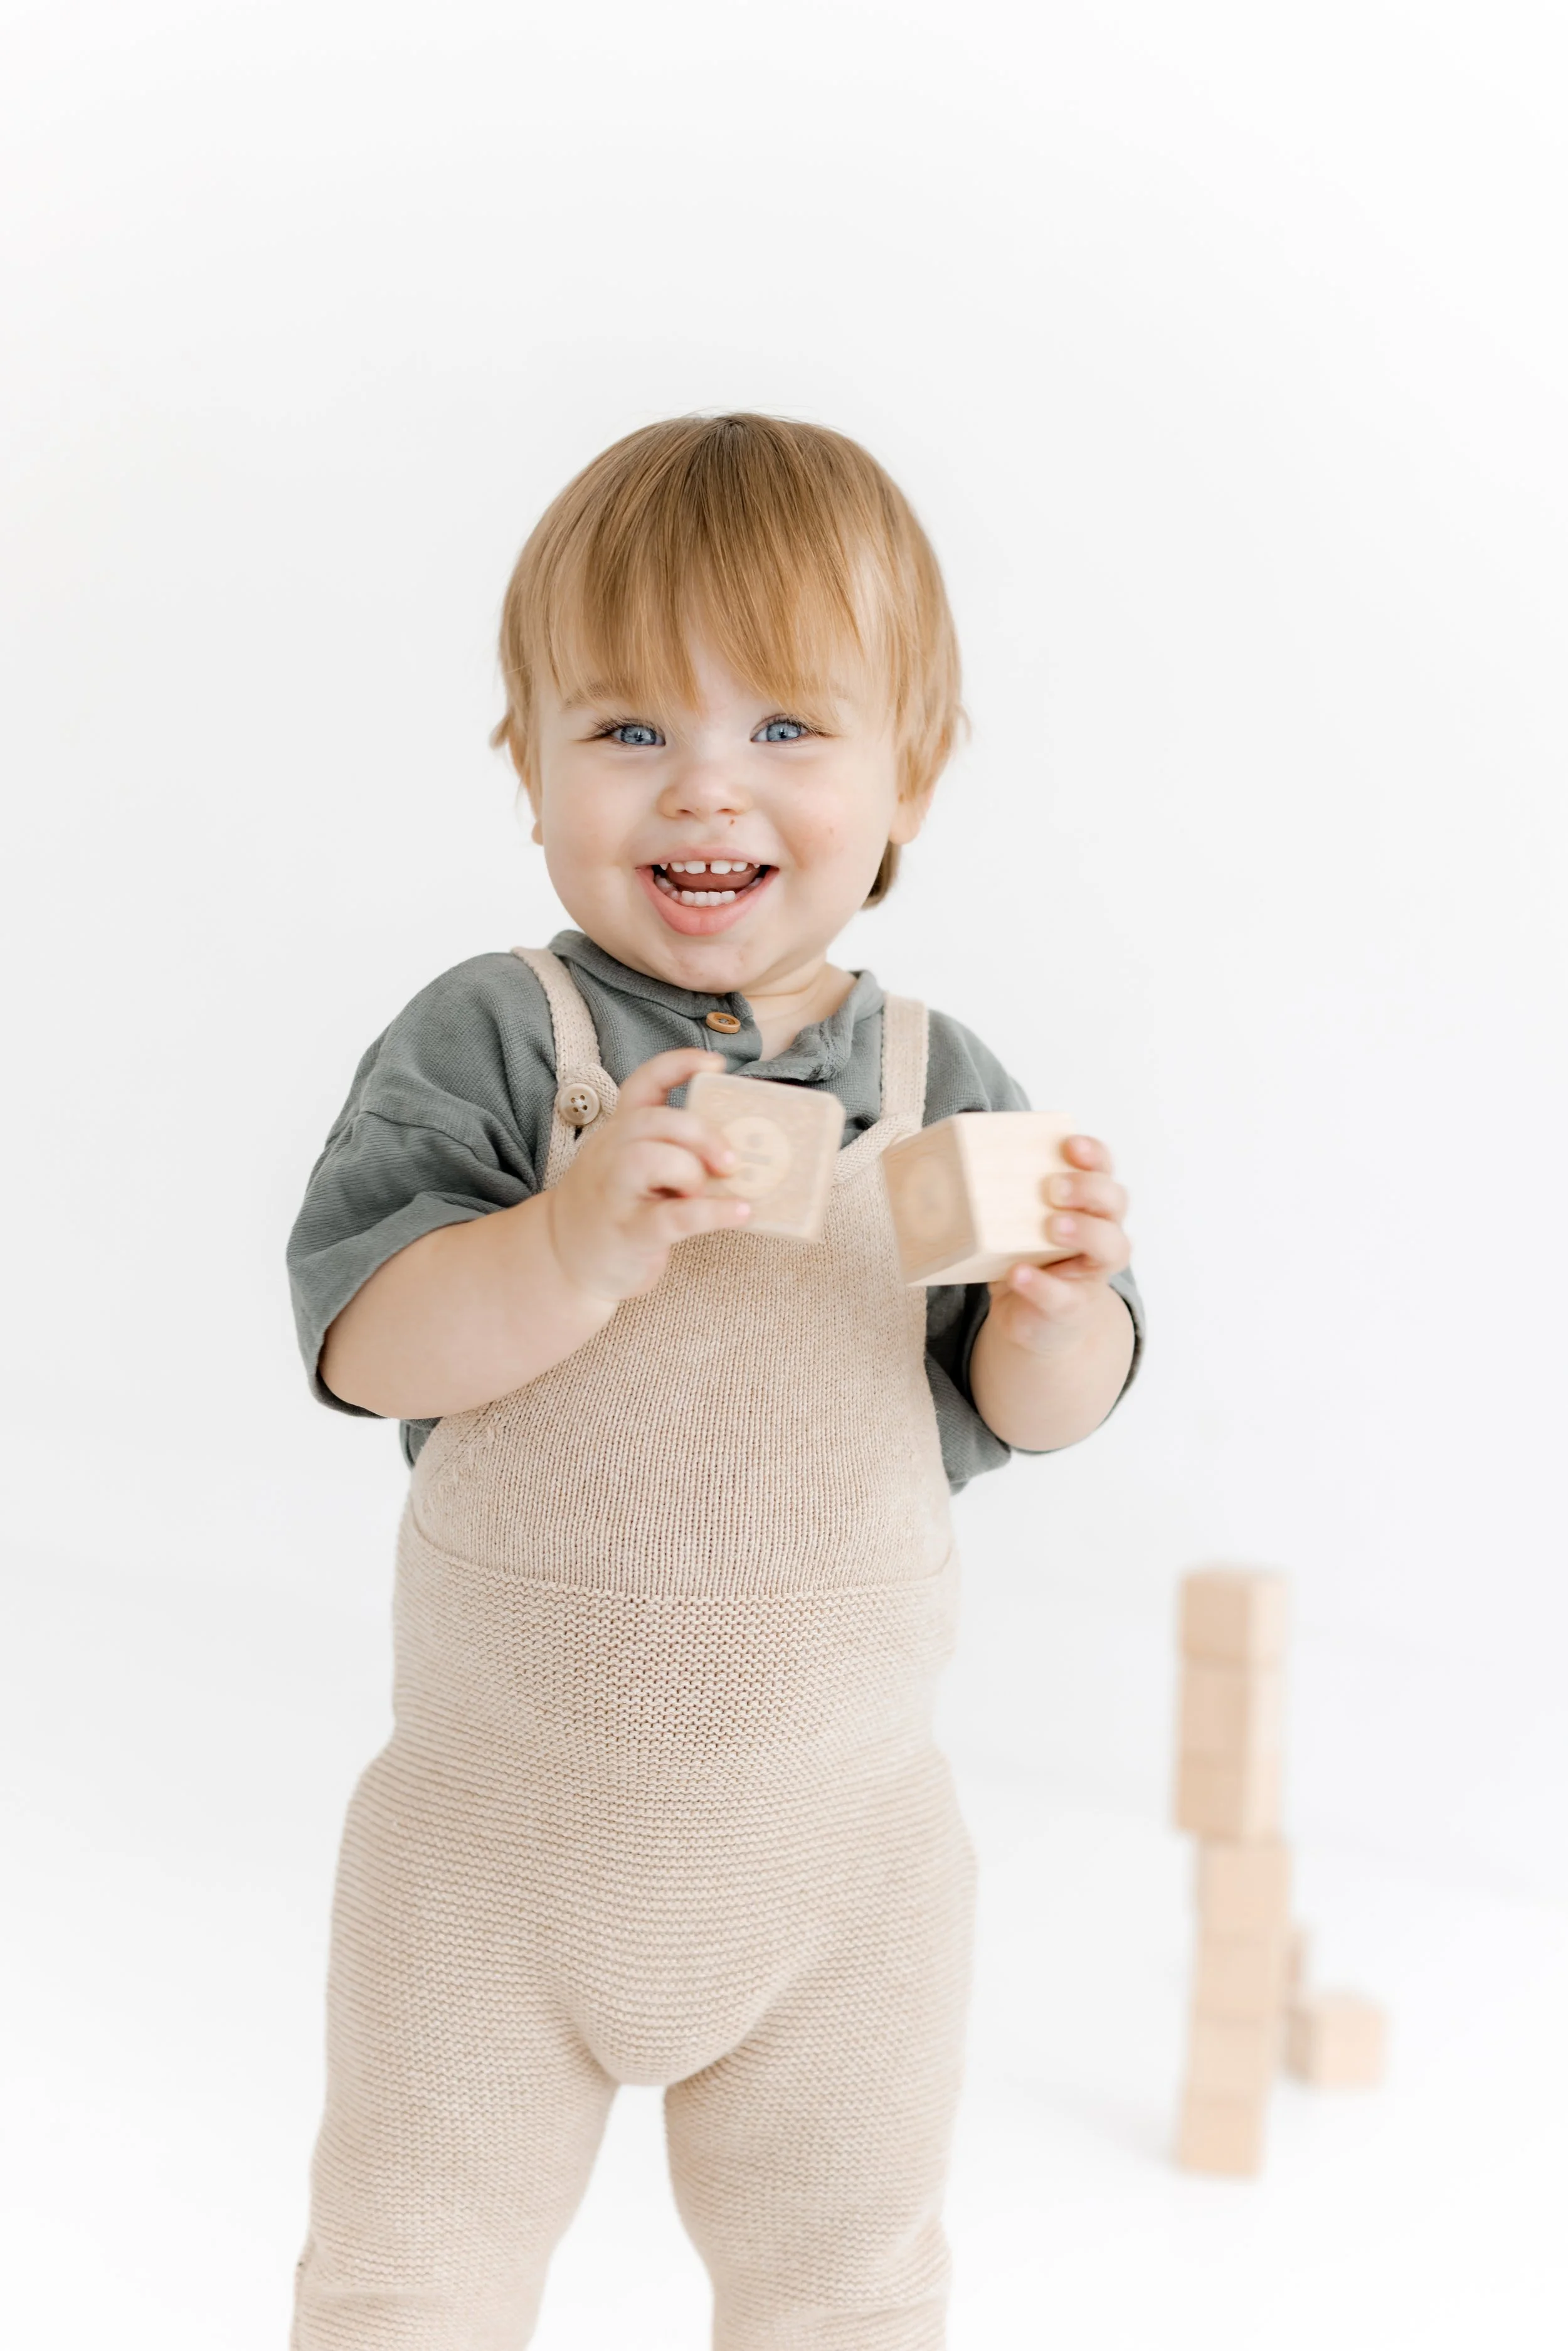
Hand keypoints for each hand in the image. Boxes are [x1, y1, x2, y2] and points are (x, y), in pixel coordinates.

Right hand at [547, 1049, 749, 1302]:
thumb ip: (673, 1149)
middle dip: (700, 1133)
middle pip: (652, 1120)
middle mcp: (611, 1155)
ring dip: (691, 1171)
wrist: (565, 1259)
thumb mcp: (631, 1166)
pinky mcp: (628, 1234)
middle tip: (730, 1160)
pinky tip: (739, 1212)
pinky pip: (671, 1217)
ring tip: (709, 1191)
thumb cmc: (616, 1208)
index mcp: (619, 1133)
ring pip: (649, 1159)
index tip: (715, 1065)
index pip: (643, 1084)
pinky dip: (712, 1213)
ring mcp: (614, 1194)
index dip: (678, 1065)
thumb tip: (740, 1146)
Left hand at [984, 1134, 1131, 1356]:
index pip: (1103, 1167)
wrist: (1031, 1316)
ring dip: (1084, 1231)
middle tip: (1053, 1187)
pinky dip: (1041, 1284)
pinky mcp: (1073, 1305)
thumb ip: (998, 1191)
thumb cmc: (1021, 1253)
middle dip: (1088, 1188)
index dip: (1094, 1153)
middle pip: (1115, 1201)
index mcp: (1088, 1201)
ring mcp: (1092, 1271)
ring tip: (1052, 1225)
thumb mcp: (1012, 1219)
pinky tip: (1018, 1273)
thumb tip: (945, 1151)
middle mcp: (1102, 1231)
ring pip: (1113, 1247)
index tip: (1069, 1144)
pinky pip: (1065, 1295)